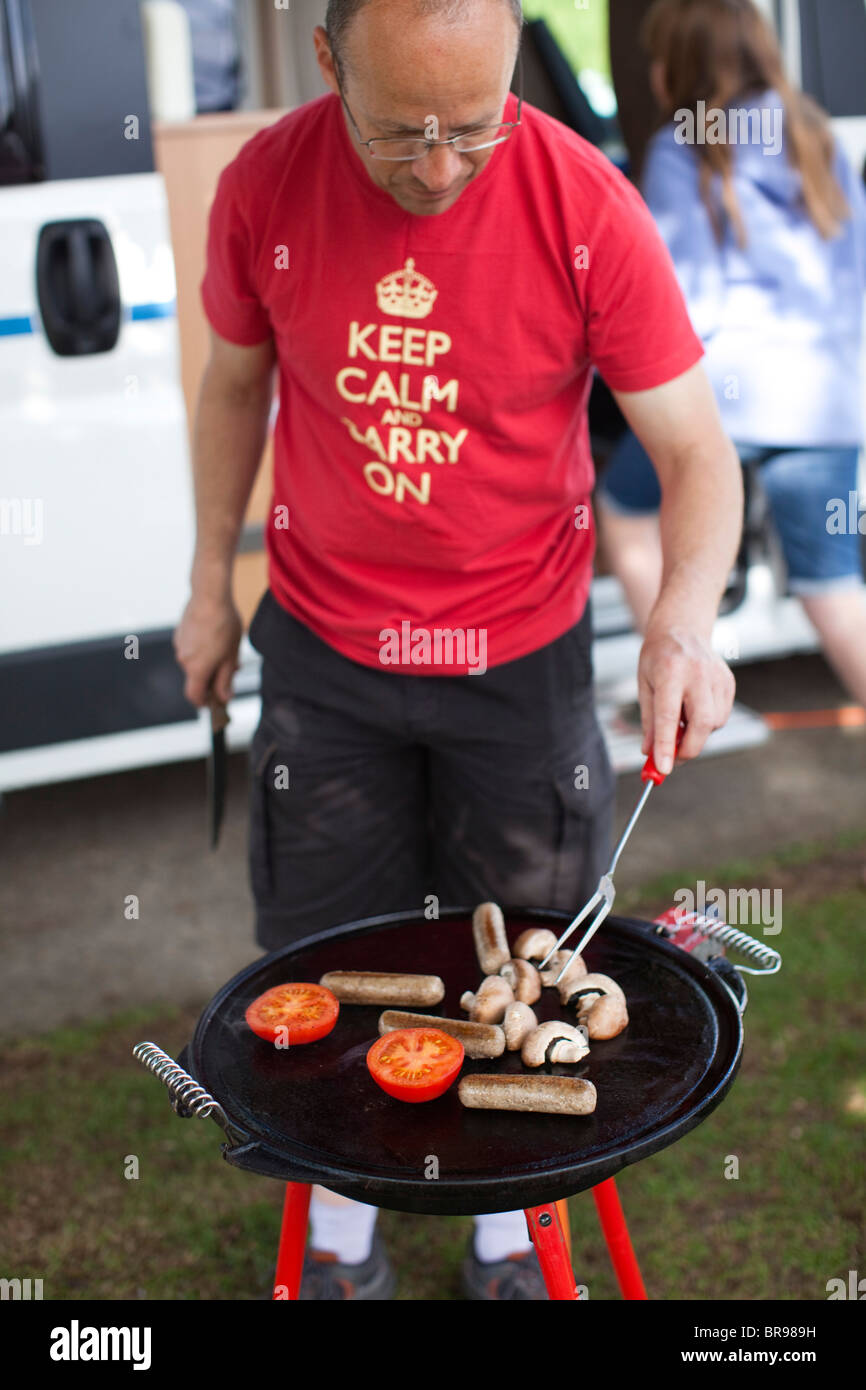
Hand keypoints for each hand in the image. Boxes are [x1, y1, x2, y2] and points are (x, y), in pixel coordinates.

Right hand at [173, 591, 241, 707]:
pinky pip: (190, 649)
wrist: (209, 596)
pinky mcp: (179, 634)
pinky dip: (201, 649)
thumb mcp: (231, 655)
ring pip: (193, 662)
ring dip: (207, 662)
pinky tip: (214, 635)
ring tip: (226, 648)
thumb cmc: (224, 625)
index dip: (204, 702)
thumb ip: (226, 679)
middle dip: (212, 678)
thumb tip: (224, 698)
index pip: (194, 696)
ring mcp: (179, 646)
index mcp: (196, 669)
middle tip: (232, 668)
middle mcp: (183, 660)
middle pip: (196, 678)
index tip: (215, 701)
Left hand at [637, 625, 734, 774]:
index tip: (662, 769)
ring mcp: (717, 677)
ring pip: (713, 723)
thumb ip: (648, 721)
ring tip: (681, 717)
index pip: (668, 716)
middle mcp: (697, 674)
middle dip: (688, 748)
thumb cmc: (658, 657)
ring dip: (696, 733)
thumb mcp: (644, 685)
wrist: (683, 628)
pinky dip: (707, 723)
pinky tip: (694, 707)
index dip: (666, 746)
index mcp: (670, 671)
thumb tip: (650, 754)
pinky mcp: (729, 683)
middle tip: (673, 758)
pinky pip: (721, 716)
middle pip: (702, 723)